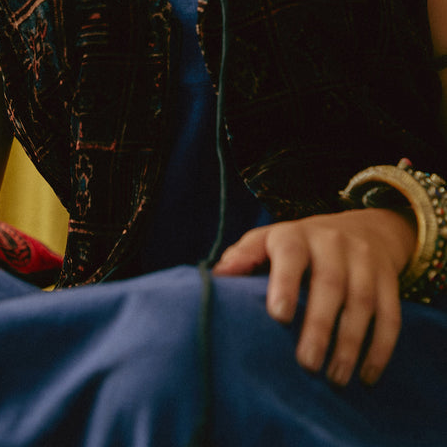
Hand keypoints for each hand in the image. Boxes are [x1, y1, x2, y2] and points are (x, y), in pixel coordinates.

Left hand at [213, 208, 416, 386]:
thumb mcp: (270, 241)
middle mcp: (332, 242)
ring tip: (334, 378)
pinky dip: (380, 347)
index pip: (290, 252)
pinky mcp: (388, 278)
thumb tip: (215, 277)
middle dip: (319, 325)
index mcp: (296, 234)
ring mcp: (364, 259)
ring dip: (350, 343)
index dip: (285, 281)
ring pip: (361, 301)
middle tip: (306, 363)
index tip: (278, 315)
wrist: (361, 227)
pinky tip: (366, 375)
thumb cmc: (300, 246)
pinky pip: (390, 314)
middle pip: (329, 282)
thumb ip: (244, 257)